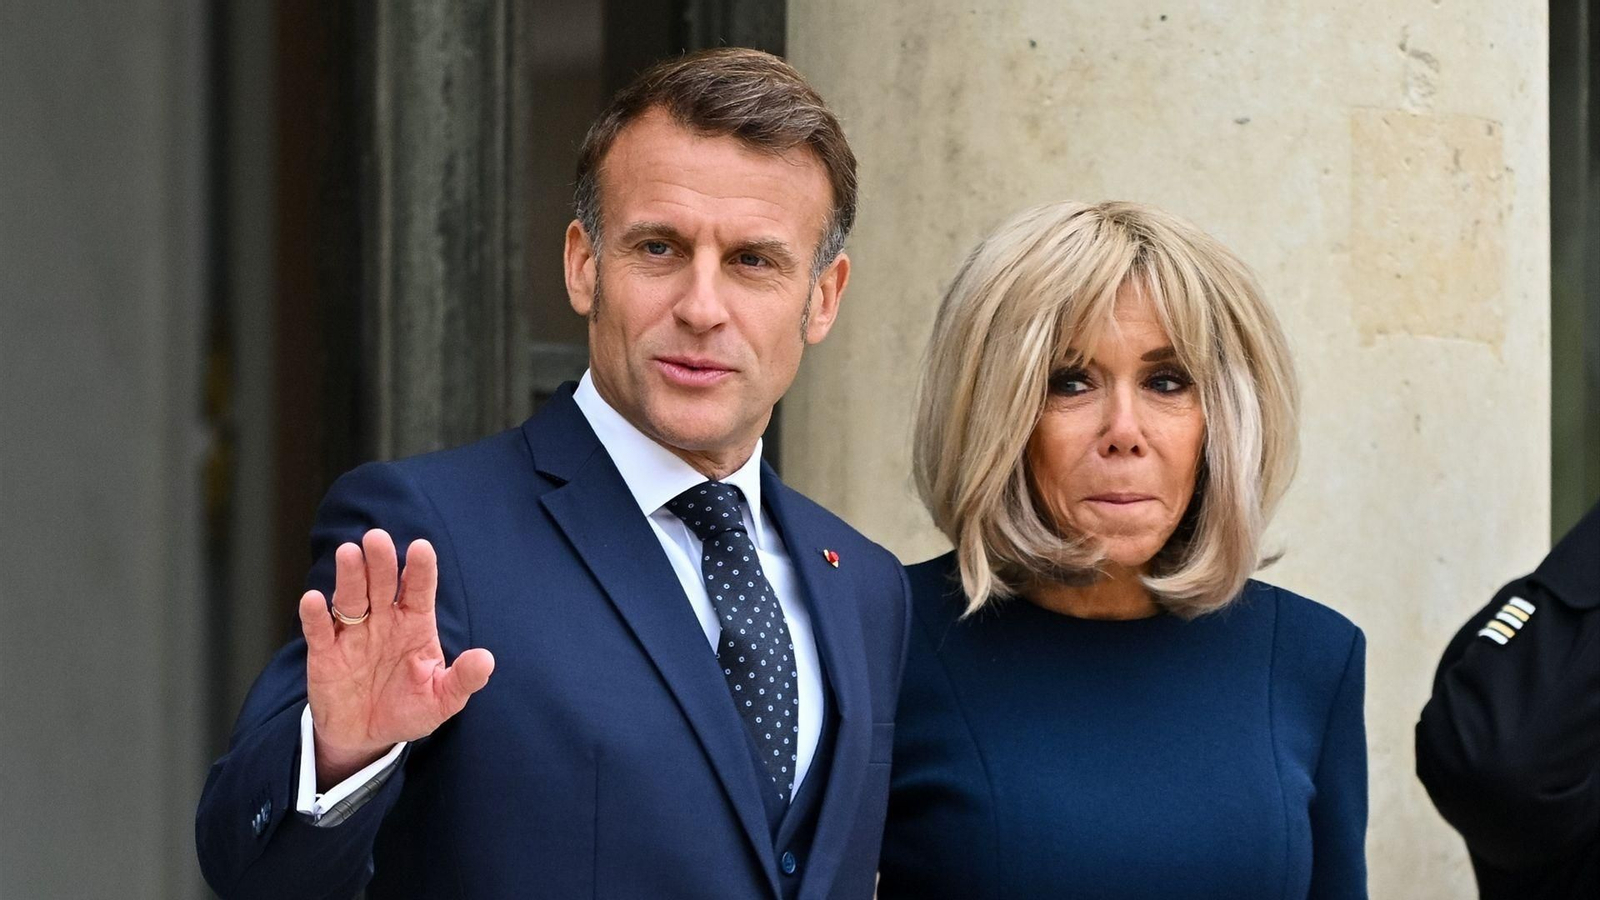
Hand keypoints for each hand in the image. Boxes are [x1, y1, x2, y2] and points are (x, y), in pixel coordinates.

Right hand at [298, 529, 494, 788]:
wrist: (367, 737)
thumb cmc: (408, 709)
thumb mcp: (442, 699)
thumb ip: (463, 680)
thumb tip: (487, 660)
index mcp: (415, 624)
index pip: (419, 590)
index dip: (420, 569)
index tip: (421, 547)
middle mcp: (383, 621)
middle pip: (381, 584)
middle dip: (380, 561)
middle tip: (377, 538)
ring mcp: (353, 634)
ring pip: (350, 598)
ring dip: (349, 576)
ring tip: (349, 553)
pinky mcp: (326, 654)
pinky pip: (320, 631)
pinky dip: (315, 615)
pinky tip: (314, 599)